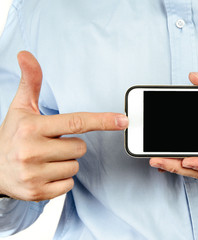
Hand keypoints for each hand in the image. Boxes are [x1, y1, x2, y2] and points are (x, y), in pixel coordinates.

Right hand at [0, 51, 128, 200]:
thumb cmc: (12, 136)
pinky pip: (69, 184)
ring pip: (76, 166)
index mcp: (32, 128)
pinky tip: (44, 173)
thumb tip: (25, 54)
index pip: (76, 122)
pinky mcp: (37, 193)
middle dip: (70, 145)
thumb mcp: (20, 108)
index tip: (124, 120)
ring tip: (45, 159)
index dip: (103, 121)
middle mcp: (31, 151)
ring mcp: (34, 174)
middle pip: (80, 148)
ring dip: (65, 162)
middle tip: (50, 144)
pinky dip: (61, 179)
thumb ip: (30, 82)